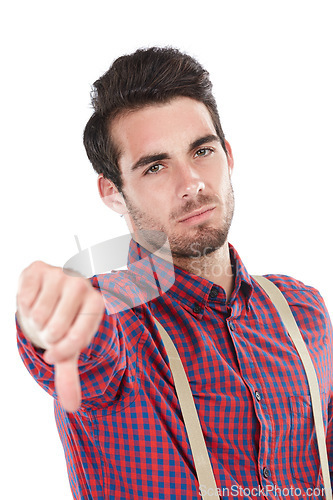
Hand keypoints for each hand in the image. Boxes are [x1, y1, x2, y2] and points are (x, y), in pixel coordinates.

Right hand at [16, 261, 104, 411]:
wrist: (48, 297)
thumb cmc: (62, 324)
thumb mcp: (67, 349)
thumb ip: (70, 376)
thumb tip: (72, 408)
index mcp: (97, 304)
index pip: (78, 338)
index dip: (62, 352)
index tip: (52, 355)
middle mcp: (82, 284)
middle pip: (56, 328)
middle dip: (47, 336)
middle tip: (50, 329)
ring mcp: (61, 273)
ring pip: (39, 313)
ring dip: (35, 322)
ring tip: (43, 315)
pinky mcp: (39, 267)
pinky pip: (25, 296)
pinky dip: (24, 305)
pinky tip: (34, 300)